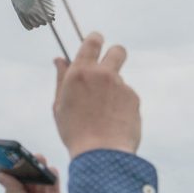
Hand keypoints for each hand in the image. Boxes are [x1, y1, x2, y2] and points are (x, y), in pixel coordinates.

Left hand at [0, 155, 66, 192]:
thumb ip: (13, 191)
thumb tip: (3, 174)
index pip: (18, 189)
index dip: (18, 174)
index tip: (16, 160)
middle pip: (32, 187)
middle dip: (31, 172)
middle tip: (30, 156)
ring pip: (44, 190)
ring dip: (43, 175)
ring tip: (40, 160)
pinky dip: (54, 184)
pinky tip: (51, 171)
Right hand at [53, 31, 140, 157]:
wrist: (101, 153)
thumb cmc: (75, 131)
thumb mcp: (59, 104)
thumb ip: (61, 78)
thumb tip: (59, 60)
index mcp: (80, 73)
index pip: (92, 42)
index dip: (95, 39)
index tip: (96, 41)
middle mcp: (103, 74)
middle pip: (117, 50)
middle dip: (114, 54)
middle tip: (108, 68)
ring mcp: (121, 86)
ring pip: (119, 80)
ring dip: (113, 90)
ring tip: (103, 113)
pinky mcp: (134, 99)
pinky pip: (127, 97)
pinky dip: (121, 106)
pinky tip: (113, 122)